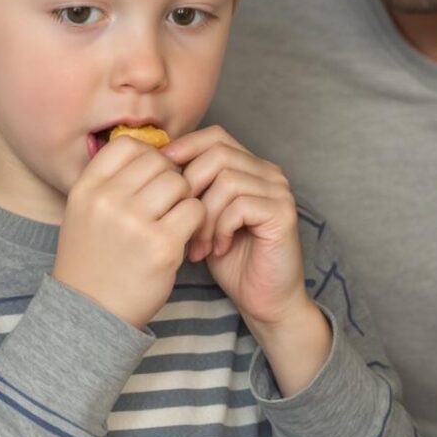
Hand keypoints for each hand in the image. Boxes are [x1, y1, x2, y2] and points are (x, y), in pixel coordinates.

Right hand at [52, 132, 205, 327]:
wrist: (92, 311)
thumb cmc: (93, 260)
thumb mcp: (84, 213)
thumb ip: (110, 182)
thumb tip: (153, 151)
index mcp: (86, 189)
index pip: (127, 144)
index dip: (147, 157)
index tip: (150, 178)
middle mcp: (107, 201)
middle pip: (159, 162)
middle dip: (170, 178)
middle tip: (169, 203)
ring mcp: (134, 222)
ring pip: (180, 183)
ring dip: (185, 198)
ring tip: (176, 219)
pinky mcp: (162, 245)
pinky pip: (194, 210)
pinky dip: (196, 220)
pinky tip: (185, 235)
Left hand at [168, 127, 310, 329]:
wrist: (264, 300)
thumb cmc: (229, 260)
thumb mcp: (200, 218)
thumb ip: (189, 190)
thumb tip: (153, 164)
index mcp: (249, 167)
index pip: (215, 136)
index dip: (185, 148)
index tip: (159, 174)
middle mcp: (268, 173)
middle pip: (218, 153)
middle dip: (189, 187)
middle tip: (179, 222)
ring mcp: (279, 191)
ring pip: (226, 180)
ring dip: (204, 215)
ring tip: (199, 244)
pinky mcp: (282, 214)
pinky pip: (240, 205)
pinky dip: (221, 228)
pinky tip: (218, 249)